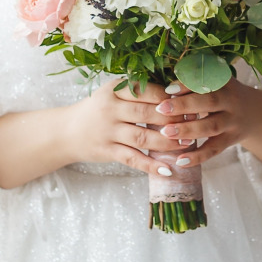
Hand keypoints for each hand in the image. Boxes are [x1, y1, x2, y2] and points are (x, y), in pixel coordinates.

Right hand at [58, 80, 190, 176]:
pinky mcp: (107, 151)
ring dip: (167, 142)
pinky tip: (167, 170)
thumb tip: (177, 94)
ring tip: (188, 144)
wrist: (66, 131)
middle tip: (195, 123)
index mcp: (114, 90)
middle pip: (147, 113)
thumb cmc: (98, 110)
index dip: (169, 97)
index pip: (146, 91)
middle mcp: (110, 109)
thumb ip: (138, 92)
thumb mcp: (113, 94)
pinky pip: (132, 159)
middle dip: (173, 119)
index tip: (189, 101)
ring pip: (142, 137)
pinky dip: (151, 166)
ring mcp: (108, 131)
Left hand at [152, 80, 261, 169]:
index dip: (187, 84)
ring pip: (211, 127)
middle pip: (210, 102)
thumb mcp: (216, 81)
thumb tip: (163, 84)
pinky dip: (197, 156)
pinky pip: (214, 149)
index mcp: (224, 82)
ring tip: (165, 133)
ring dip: (188, 130)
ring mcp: (232, 122)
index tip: (167, 89)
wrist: (255, 113)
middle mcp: (231, 100)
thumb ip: (194, 80)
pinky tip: (180, 161)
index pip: (206, 80)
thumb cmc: (223, 94)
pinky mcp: (231, 140)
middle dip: (184, 106)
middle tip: (161, 109)